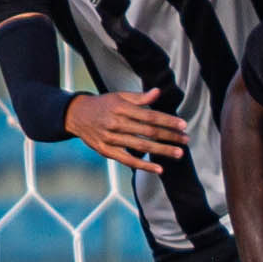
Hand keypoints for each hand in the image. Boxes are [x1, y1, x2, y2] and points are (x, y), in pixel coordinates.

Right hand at [66, 90, 186, 175]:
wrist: (77, 115)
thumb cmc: (103, 104)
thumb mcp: (119, 96)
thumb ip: (139, 98)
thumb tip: (157, 93)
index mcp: (121, 108)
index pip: (149, 115)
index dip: (167, 121)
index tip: (183, 125)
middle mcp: (116, 123)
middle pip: (148, 132)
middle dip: (169, 136)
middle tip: (185, 140)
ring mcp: (111, 138)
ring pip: (141, 146)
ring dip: (162, 151)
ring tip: (178, 153)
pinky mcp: (106, 151)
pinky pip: (128, 160)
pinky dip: (144, 166)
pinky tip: (159, 169)